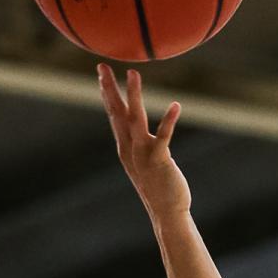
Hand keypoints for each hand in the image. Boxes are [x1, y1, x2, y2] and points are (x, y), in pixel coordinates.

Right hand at [98, 64, 189, 221]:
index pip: (113, 115)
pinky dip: (169, 121)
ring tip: (133, 73)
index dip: (107, 94)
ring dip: (133, 96)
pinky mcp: (159, 160)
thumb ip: (139, 145)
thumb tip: (139, 132)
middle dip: (109, 88)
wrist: (166, 210)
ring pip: (135, 120)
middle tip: (102, 66)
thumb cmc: (158, 186)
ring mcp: (142, 153)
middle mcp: (129, 148)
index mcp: (125, 146)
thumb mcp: (143, 162)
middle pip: (117, 113)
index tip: (101, 74)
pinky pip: (164, 137)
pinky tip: (176, 105)